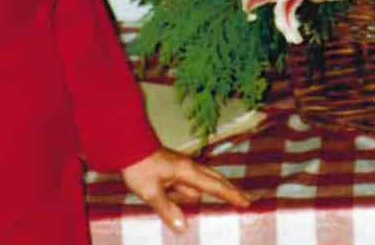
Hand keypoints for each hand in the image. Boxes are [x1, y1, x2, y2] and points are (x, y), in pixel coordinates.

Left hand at [120, 148, 249, 232]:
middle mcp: (188, 168)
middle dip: (230, 190)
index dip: (231, 195)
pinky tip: (190, 201)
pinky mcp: (174, 169)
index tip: (246, 202)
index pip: (215, 186)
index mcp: (187, 172)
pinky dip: (196, 191)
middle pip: (216, 180)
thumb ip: (167, 209)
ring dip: (211, 191)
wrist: (128, 146)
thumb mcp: (150, 191)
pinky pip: (190, 184)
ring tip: (223, 200)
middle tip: (245, 200)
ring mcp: (181, 168)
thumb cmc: (139, 167)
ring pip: (202, 182)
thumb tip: (183, 227)